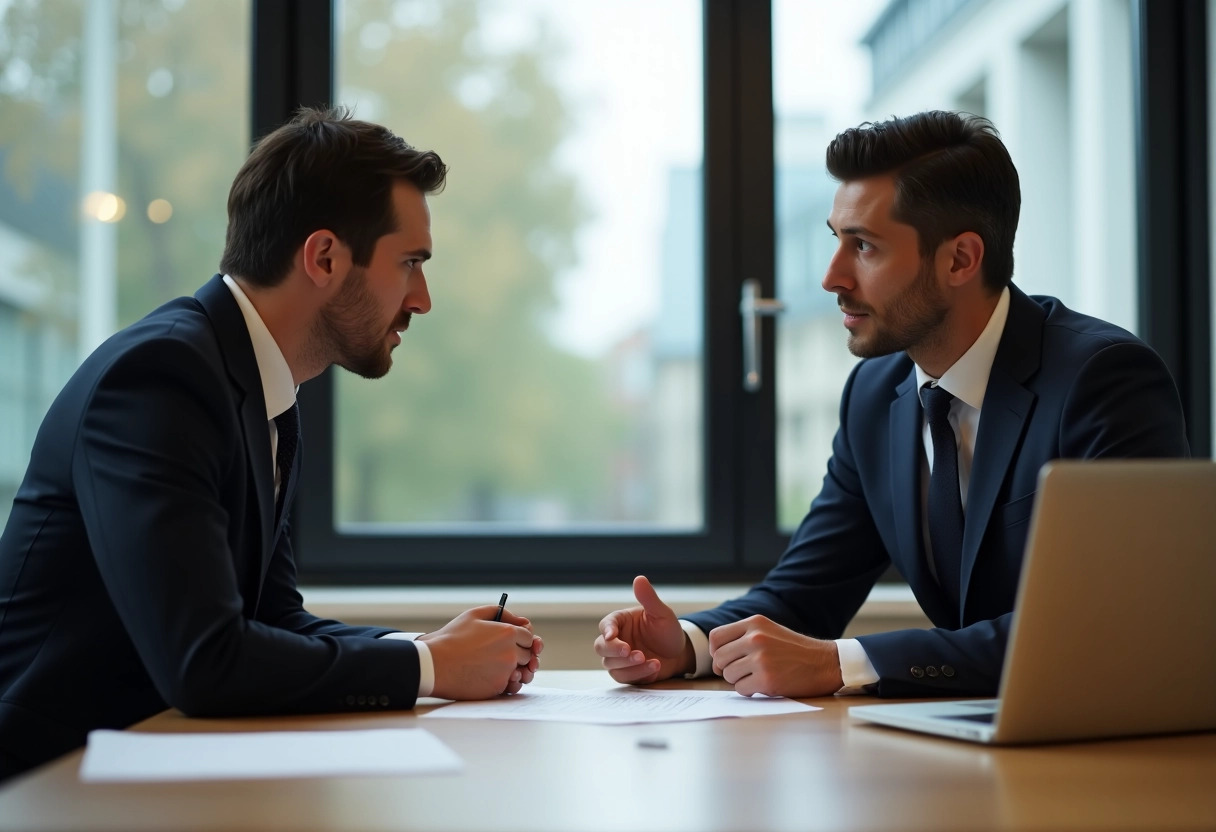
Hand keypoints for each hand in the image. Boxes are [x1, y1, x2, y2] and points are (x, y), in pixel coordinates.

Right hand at [420, 606, 540, 698]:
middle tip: (500, 654)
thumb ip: (501, 612)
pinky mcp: (497, 687)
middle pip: (527, 655)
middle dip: (518, 654)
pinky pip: (509, 685)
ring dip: (514, 669)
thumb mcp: (475, 614)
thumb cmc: (452, 638)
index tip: (511, 641)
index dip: (520, 639)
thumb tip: (519, 619)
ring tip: (497, 666)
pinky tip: (491, 676)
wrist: (435, 664)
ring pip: (521, 672)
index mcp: (508, 633)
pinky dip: (504, 682)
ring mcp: (505, 672)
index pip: (529, 637)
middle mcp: (511, 652)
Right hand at [594, 575, 693, 683]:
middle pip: (601, 647)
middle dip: (614, 650)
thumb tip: (639, 578)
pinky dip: (638, 673)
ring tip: (648, 659)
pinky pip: (624, 677)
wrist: (679, 653)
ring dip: (627, 664)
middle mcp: (616, 640)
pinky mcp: (627, 674)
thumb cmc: (667, 631)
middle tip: (630, 651)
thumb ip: (649, 598)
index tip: (611, 636)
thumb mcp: (661, 613)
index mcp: (620, 622)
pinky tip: (655, 666)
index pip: (606, 624)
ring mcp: (619, 659)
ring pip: (611, 664)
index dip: (606, 630)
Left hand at [708, 615, 842, 697]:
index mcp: (755, 623)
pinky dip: (749, 691)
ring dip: (738, 680)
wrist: (825, 663)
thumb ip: (744, 637)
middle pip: (719, 658)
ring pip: (728, 675)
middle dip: (726, 669)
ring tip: (756, 677)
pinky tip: (763, 686)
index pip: (716, 637)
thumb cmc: (795, 650)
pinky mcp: (767, 680)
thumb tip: (716, 658)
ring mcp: (761, 659)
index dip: (716, 652)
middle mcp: (755, 638)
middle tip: (741, 672)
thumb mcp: (770, 631)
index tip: (725, 660)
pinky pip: (740, 689)